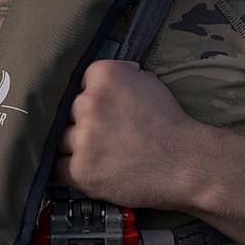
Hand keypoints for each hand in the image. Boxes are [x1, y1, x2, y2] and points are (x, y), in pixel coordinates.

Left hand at [52, 60, 200, 209]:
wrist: (187, 163)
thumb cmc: (172, 124)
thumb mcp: (148, 82)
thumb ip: (121, 75)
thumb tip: (99, 79)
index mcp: (105, 76)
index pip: (79, 81)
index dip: (88, 96)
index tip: (98, 109)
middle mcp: (89, 103)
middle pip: (66, 111)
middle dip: (81, 122)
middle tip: (100, 133)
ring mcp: (83, 138)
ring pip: (59, 138)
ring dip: (73, 146)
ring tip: (95, 153)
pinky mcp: (81, 169)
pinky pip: (57, 168)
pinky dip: (67, 169)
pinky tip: (82, 168)